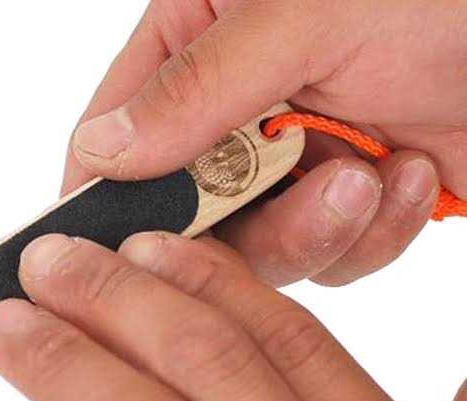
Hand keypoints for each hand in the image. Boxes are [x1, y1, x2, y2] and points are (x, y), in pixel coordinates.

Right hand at [61, 0, 466, 286]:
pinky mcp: (341, 206)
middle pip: (188, 212)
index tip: (114, 251)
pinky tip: (416, 174)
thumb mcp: (307, 13)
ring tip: (375, 174)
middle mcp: (237, 111)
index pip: (117, 131)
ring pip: (260, 249)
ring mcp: (289, 165)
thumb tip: (101, 148)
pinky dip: (373, 233)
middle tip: (305, 184)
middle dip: (246, 222)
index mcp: (202, 38)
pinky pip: (328, 258)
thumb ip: (196, 88)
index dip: (106, 194)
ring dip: (320, 228)